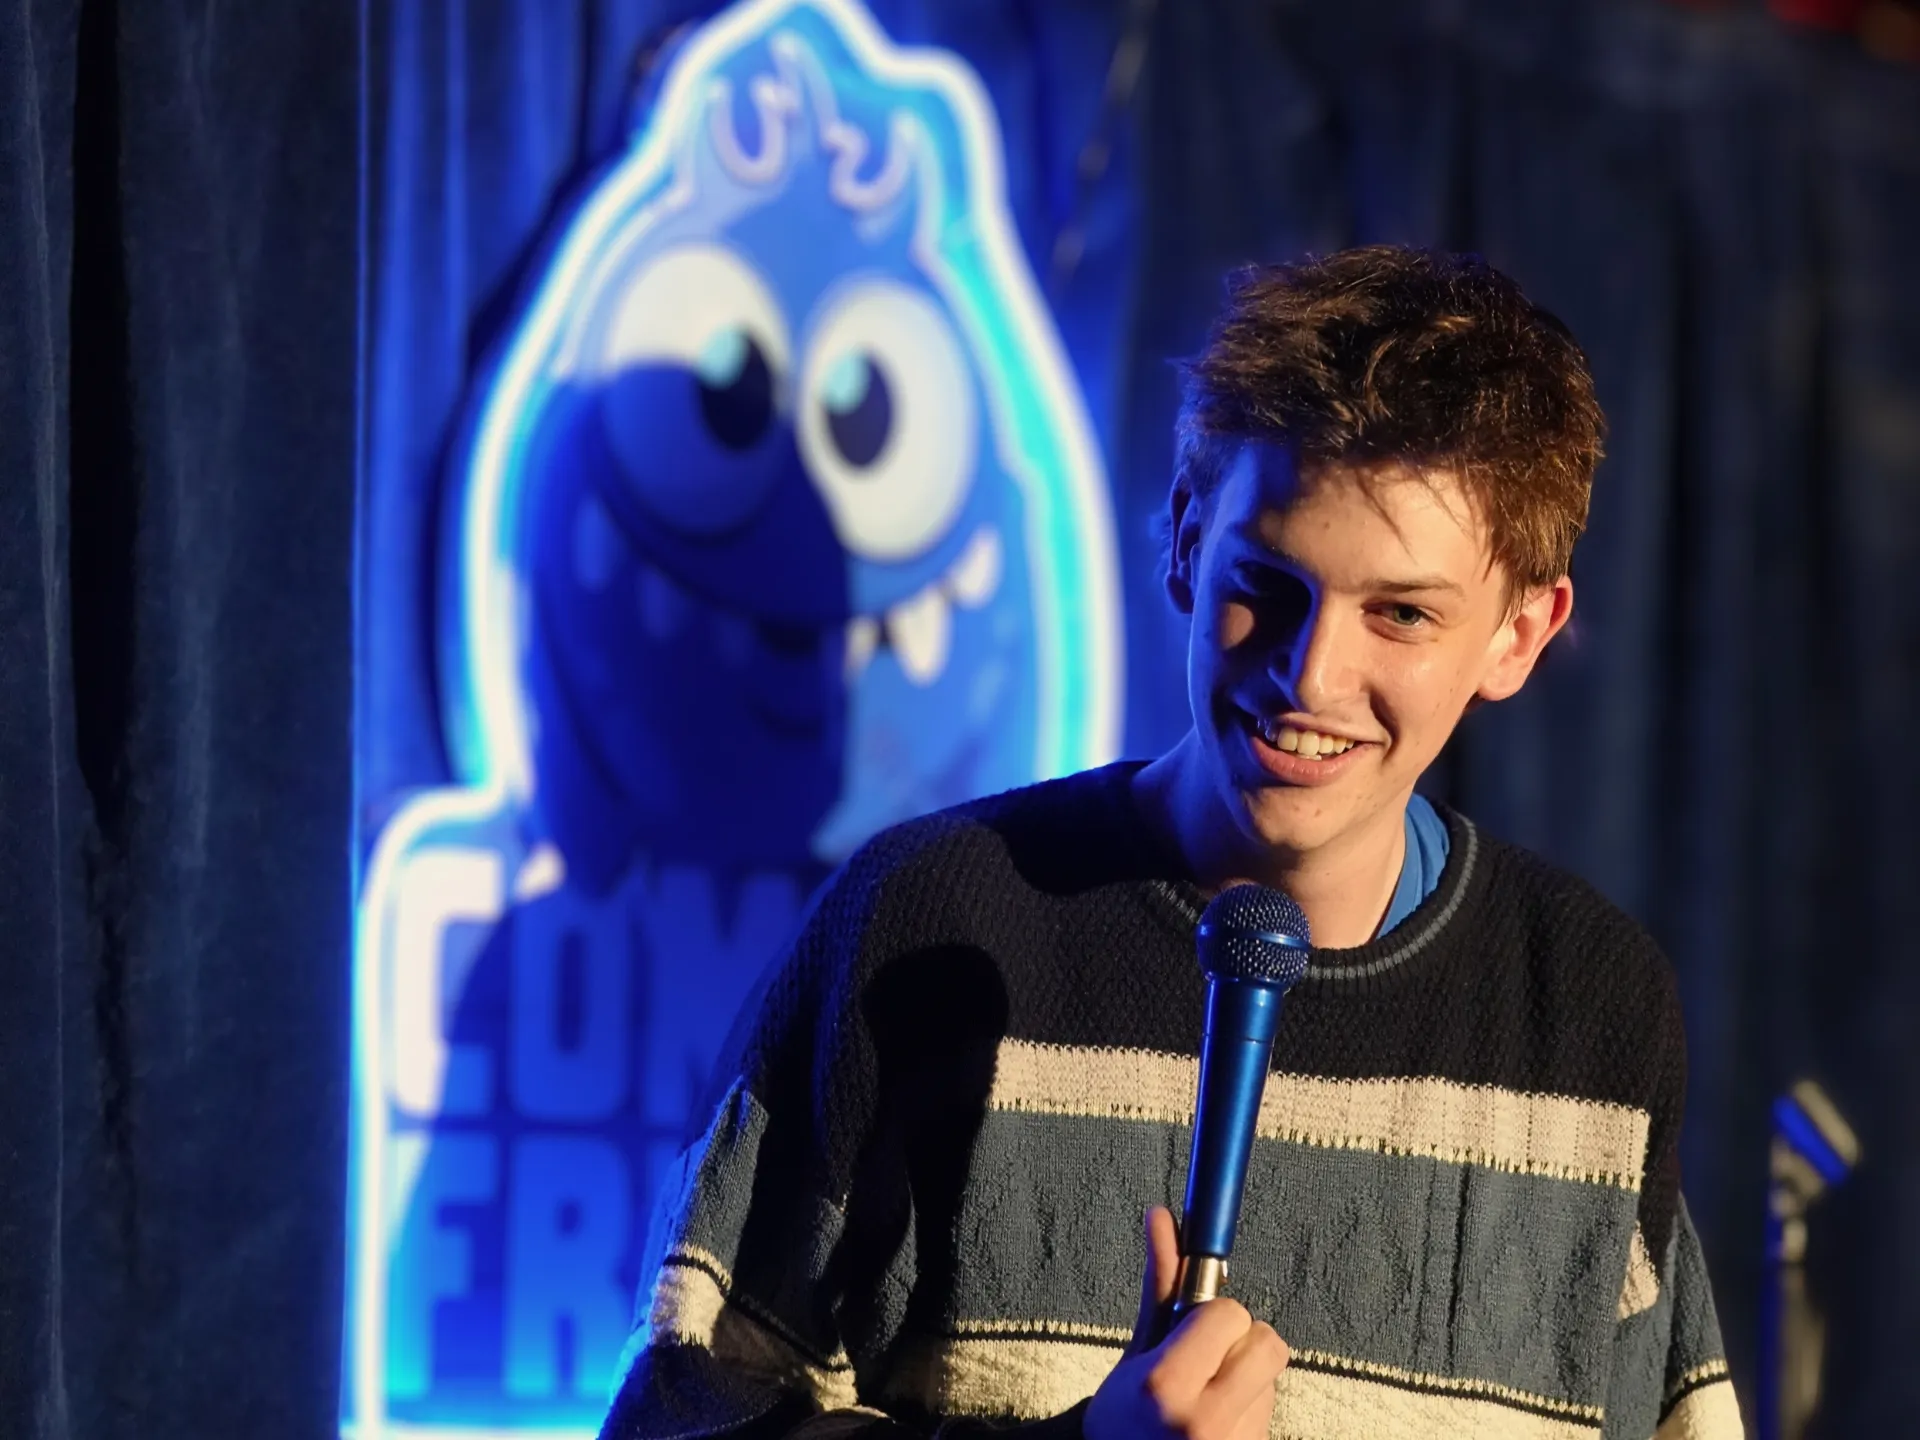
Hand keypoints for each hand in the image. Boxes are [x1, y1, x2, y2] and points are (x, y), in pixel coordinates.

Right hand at [1084, 1207, 1287, 1439]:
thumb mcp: (1136, 1352)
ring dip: (1248, 1376)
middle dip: (1242, 1342)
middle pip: (1267, 1345)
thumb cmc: (1123, 1416)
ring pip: (1272, 1378)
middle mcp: (1205, 1420)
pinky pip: (1270, 1410)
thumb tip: (1161, 1217)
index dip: (1212, 1315)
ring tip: (1208, 1395)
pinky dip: (1250, 1407)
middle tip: (1208, 1360)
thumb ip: (1161, 1286)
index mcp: (1168, 1384)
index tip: (1191, 1330)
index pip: (1230, 1314)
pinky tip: (1219, 1421)